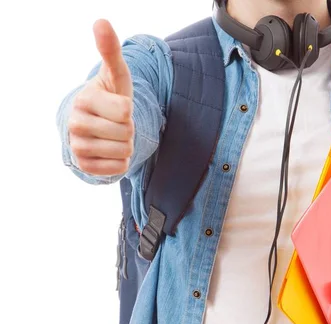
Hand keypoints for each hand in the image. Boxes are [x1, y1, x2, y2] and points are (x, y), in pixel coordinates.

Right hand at [68, 19, 133, 176]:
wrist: (96, 127)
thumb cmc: (110, 98)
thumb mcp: (115, 75)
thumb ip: (111, 51)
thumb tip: (101, 22)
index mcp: (83, 99)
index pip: (126, 111)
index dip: (129, 110)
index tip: (118, 108)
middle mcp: (75, 123)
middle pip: (126, 133)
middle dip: (128, 129)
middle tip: (116, 124)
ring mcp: (78, 147)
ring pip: (124, 151)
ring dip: (126, 146)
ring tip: (113, 137)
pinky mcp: (85, 167)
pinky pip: (118, 168)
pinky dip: (121, 162)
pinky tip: (110, 152)